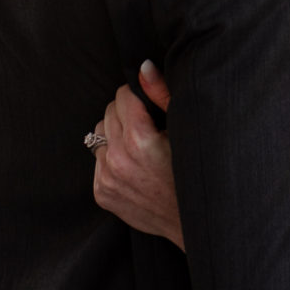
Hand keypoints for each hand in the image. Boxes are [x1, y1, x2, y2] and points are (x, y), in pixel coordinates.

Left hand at [88, 62, 183, 248]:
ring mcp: (107, 178)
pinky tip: (133, 164)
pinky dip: (111, 155)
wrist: (191, 222)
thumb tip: (143, 67)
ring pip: (99, 133)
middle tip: (146, 124)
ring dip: (115, 133)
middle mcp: (118, 159)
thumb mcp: (184, 129)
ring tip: (139, 144)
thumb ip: (161, 95)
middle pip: (110, 112)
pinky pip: (97, 159)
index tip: (149, 103)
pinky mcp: (102, 192)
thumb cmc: (193, 173)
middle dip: (126, 112)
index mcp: (139, 140)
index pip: (123, 96)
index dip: (138, 95)